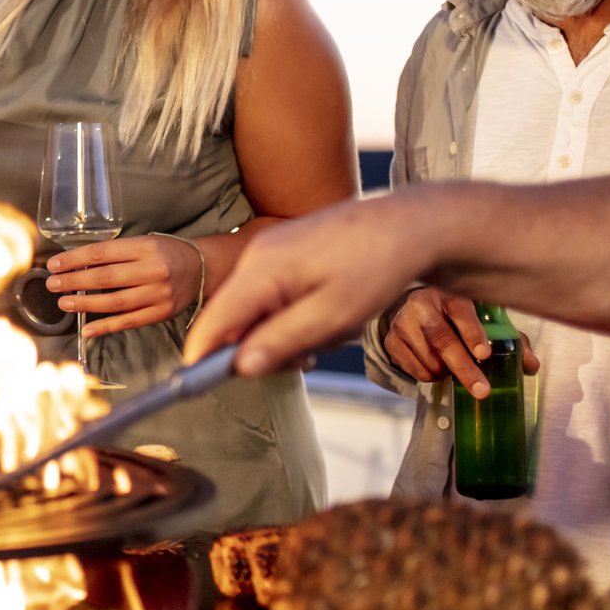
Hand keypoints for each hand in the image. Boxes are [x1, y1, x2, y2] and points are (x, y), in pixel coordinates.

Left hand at [44, 235, 203, 336]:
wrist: (202, 268)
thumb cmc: (166, 253)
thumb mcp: (143, 243)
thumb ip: (116, 254)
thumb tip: (78, 266)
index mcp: (145, 248)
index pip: (102, 253)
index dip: (74, 259)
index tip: (54, 264)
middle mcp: (152, 271)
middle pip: (105, 278)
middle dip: (74, 281)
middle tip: (52, 284)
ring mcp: (158, 294)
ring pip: (115, 303)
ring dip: (85, 304)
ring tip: (63, 303)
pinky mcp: (161, 313)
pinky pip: (129, 322)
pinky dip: (106, 327)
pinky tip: (87, 329)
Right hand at [184, 196, 436, 376]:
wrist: (410, 224)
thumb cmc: (376, 266)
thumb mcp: (333, 315)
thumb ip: (282, 341)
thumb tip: (239, 368)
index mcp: (263, 268)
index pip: (215, 318)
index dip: (202, 355)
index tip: (199, 385)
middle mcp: (258, 255)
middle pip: (235, 318)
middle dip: (264, 346)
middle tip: (308, 358)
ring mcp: (271, 251)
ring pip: (258, 310)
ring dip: (287, 331)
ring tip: (332, 330)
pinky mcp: (286, 252)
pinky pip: (274, 295)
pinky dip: (295, 313)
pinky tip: (329, 313)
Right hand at [383, 287, 538, 398]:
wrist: (409, 310)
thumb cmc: (454, 315)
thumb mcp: (482, 319)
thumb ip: (509, 340)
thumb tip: (531, 366)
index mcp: (448, 294)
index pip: (460, 310)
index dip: (472, 332)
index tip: (485, 353)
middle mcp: (422, 305)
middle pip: (442, 340)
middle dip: (464, 368)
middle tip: (482, 391)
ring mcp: (402, 323)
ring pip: (429, 360)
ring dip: (447, 373)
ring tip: (454, 368)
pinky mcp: (391, 341)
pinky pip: (414, 370)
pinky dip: (430, 375)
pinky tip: (436, 365)